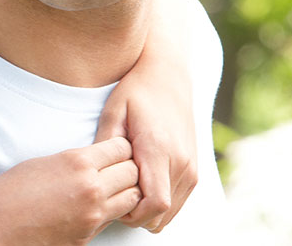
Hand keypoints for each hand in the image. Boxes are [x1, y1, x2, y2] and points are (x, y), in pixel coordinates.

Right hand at [0, 137, 139, 244]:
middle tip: (114, 169)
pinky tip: (92, 207)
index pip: (122, 148)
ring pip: (133, 198)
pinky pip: (113, 219)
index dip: (119, 148)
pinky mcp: (89, 235)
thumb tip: (98, 161)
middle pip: (133, 172)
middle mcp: (91, 188)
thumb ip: (76, 161)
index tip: (112, 150)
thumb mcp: (42, 164)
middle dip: (127, 169)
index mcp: (77, 163)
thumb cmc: (6, 194)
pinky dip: (111, 212)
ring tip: (108, 189)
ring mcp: (92, 215)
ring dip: (125, 192)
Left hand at [96, 0, 198, 231]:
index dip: (130, 214)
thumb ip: (106, 147)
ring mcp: (192, 167)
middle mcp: (182, 163)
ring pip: (170, 212)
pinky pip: (177, 202)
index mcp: (159, 151)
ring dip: (146, 211)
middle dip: (134, 216)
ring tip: (123, 189)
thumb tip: (96, 175)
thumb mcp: (113, 114)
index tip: (110, 201)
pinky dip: (158, 203)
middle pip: (160, 214)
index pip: (153, 204)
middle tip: (111, 197)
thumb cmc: (135, 92)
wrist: (168, 75)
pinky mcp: (194, 168)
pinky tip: (138, 186)